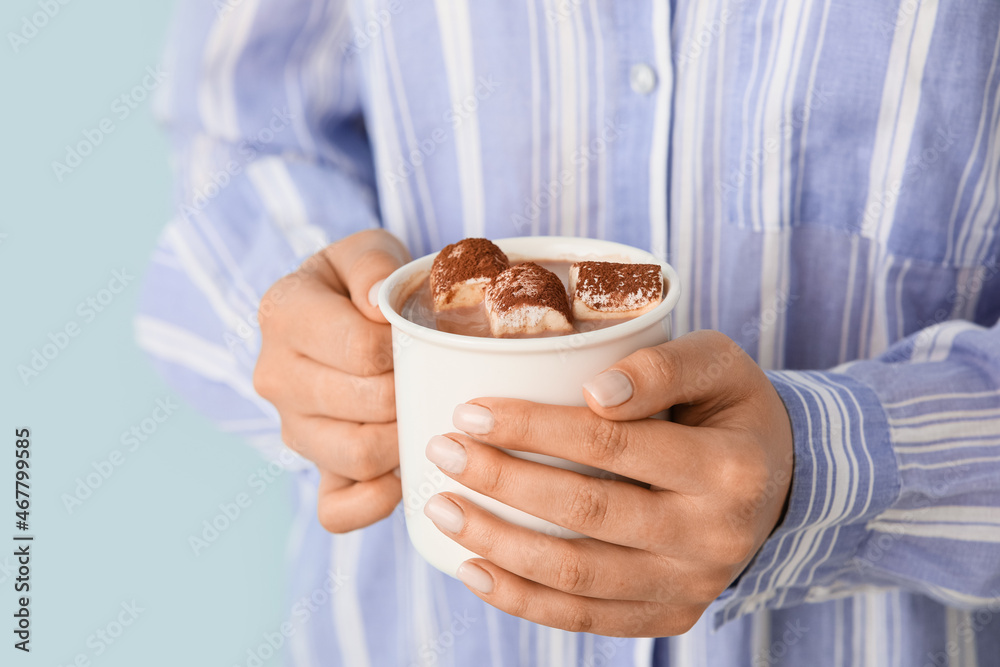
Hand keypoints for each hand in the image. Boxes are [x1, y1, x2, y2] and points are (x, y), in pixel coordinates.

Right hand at [254, 229, 409, 531]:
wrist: (339, 309)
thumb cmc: (362, 280)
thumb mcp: (367, 249)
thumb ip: (373, 265)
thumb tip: (379, 304)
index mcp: (284, 314)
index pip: (361, 350)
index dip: (407, 350)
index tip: (426, 338)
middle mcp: (275, 374)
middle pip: (364, 404)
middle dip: (413, 393)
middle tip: (440, 377)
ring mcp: (291, 426)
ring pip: (355, 456)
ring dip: (404, 440)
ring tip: (427, 413)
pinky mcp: (312, 465)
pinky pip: (336, 510)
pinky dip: (375, 504)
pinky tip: (405, 477)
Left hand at [422, 330, 793, 635]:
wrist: (779, 480)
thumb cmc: (730, 408)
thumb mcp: (718, 363)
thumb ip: (660, 366)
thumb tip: (592, 392)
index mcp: (728, 467)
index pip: (612, 444)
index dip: (534, 428)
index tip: (470, 411)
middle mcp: (714, 536)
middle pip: (588, 512)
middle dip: (502, 483)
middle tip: (443, 452)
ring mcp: (693, 586)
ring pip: (579, 577)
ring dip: (499, 545)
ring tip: (441, 509)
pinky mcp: (672, 615)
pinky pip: (588, 619)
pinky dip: (524, 601)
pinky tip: (473, 571)